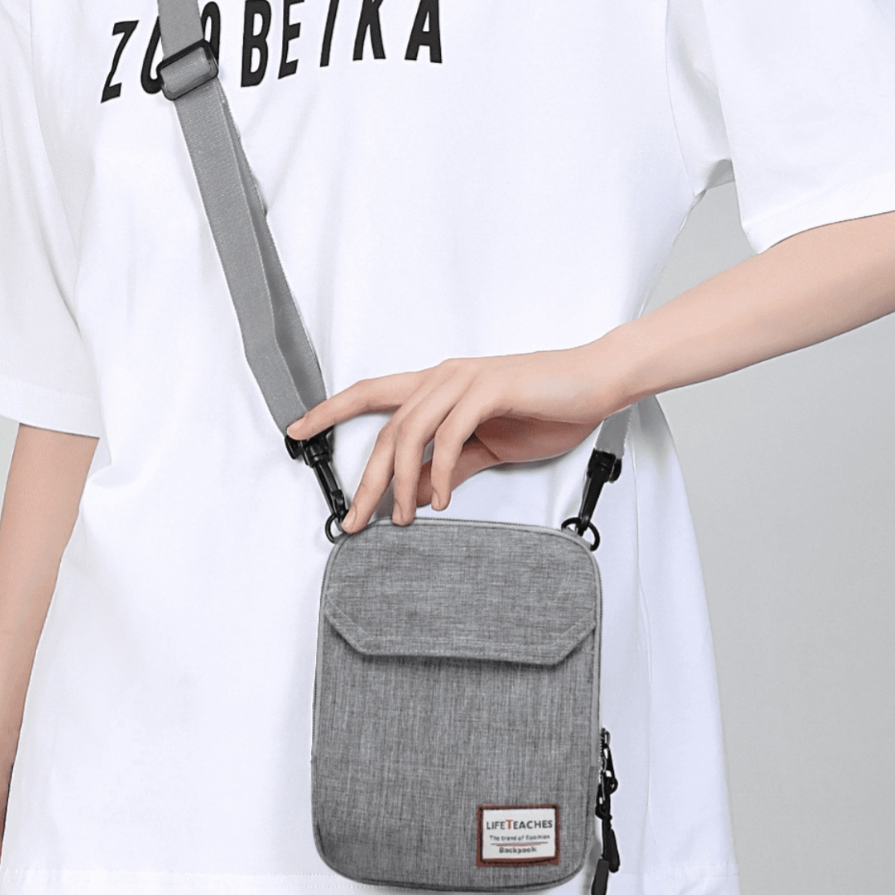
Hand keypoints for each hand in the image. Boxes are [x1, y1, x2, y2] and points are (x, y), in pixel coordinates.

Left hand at [287, 343, 623, 532]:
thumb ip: (454, 464)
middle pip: (384, 428)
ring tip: (401, 517)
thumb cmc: (548, 407)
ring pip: (409, 432)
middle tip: (353, 517)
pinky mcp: (487, 389)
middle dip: (366, 478)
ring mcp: (463, 380)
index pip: (371, 394)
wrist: (597, 384)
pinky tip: (438, 498)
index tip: (298, 430)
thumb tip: (423, 490)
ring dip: (400, 482)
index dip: (330, 410)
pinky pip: (449, 436)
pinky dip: (439, 472)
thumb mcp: (490, 444)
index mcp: (437, 385)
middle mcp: (442, 377)